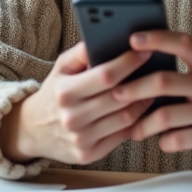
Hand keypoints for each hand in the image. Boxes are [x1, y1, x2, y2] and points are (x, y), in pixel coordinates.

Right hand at [0, 42, 153, 164]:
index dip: (129, 62)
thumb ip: (82, 52)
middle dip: (143, 82)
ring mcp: (81, 139)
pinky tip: (143, 109)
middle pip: (119, 98)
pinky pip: (121, 136)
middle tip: (159, 69)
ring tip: (155, 88)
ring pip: (125, 119)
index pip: (105, 75)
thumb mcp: (60, 68)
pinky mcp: (88, 155)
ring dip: (144, 102)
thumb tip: (105, 36)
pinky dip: (136, 122)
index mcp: (64, 92)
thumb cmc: (54, 93)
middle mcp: (72, 118)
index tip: (146, 51)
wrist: (31, 130)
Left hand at [114, 31, 191, 154]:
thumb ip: (182, 63)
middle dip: (134, 88)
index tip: (132, 40)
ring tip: (131, 128)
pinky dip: (163, 141)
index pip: (182, 43)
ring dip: (142, 123)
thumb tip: (137, 60)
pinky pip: (178, 139)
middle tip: (116, 94)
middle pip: (165, 81)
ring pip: (166, 115)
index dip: (156, 39)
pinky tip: (159, 139)